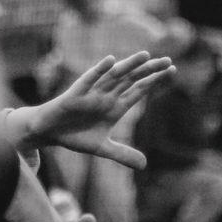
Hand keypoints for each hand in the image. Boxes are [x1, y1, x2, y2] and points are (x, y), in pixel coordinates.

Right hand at [7, 49, 173, 168]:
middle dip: (149, 70)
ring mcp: (92, 93)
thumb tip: (144, 165)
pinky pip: (88, 80)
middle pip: (131, 80)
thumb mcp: (102, 148)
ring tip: (145, 55)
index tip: (172, 69)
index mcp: (115, 106)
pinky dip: (99, 70)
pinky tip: (111, 61)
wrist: (49, 132)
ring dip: (128, 66)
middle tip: (168, 60)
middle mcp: (107, 96)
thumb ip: (122, 154)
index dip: (155, 80)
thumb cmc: (75, 135)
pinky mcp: (75, 94)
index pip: (139, 90)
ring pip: (113, 77)